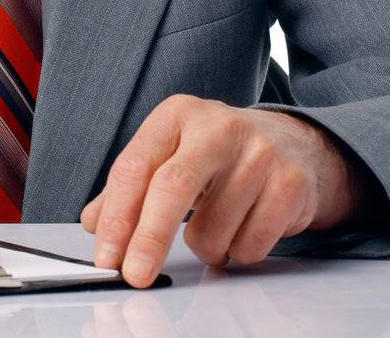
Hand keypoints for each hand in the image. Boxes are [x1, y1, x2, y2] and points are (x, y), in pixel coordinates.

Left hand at [79, 94, 365, 286]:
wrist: (294, 145)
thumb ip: (130, 187)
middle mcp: (218, 126)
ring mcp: (259, 153)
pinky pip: (249, 245)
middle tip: (135, 274)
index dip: (116, 217)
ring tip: (214, 228)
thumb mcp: (171, 153)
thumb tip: (94, 224)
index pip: (135, 167)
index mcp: (178, 114)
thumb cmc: (220, 153)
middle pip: (172, 188)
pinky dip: (237, 252)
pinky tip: (244, 226)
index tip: (106, 256)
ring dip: (204, 249)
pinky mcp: (289, 184)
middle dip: (148, 239)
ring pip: (213, 229)